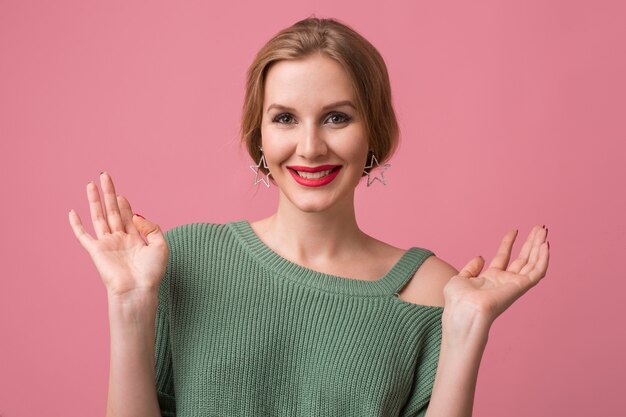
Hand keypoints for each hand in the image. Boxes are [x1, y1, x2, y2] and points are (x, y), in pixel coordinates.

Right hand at [68, 172, 168, 299]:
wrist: (137, 290)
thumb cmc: (151, 273)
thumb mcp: (161, 246)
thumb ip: (152, 228)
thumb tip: (136, 216)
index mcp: (135, 239)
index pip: (127, 216)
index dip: (125, 204)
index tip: (123, 195)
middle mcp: (119, 239)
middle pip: (112, 211)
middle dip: (109, 193)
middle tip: (105, 175)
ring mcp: (107, 244)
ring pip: (99, 217)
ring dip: (95, 200)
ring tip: (91, 184)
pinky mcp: (96, 251)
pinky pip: (83, 235)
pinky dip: (77, 224)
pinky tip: (72, 212)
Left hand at [443, 225, 549, 327]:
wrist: (464, 309)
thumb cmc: (458, 299)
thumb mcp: (461, 279)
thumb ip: (471, 268)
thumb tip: (480, 257)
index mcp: (490, 279)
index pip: (503, 257)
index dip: (508, 243)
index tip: (513, 230)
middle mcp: (504, 281)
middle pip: (522, 258)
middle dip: (530, 242)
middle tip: (539, 227)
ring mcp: (514, 284)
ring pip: (532, 262)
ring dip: (539, 246)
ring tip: (544, 230)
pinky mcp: (521, 287)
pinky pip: (537, 272)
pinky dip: (543, 258)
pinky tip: (545, 244)